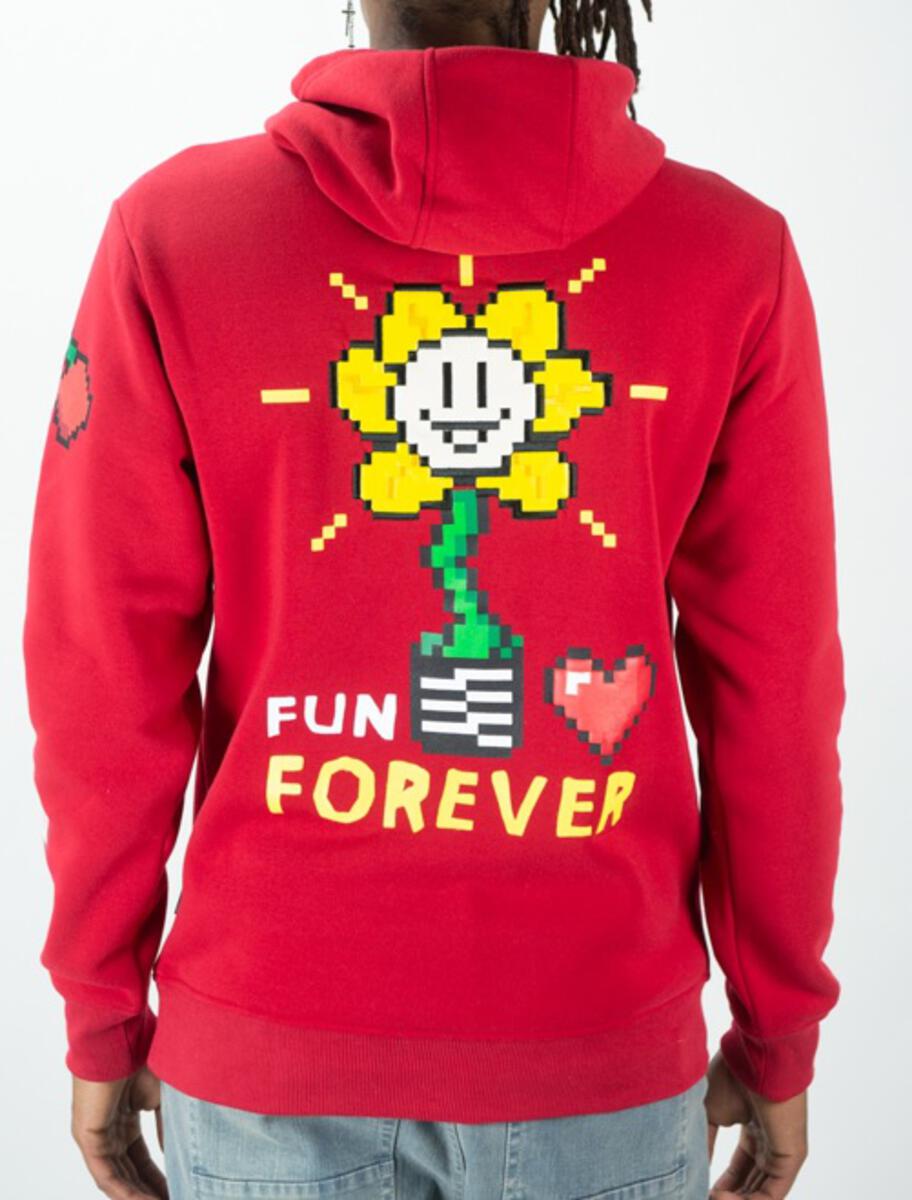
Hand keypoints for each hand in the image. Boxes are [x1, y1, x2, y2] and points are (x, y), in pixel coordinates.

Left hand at [71, 1065, 167, 1198]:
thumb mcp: (164, 1095)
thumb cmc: (144, 1053)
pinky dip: (123, 1191)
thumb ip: (168, 1126)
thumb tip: (178, 1152)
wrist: (123, 1034)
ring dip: (138, 1196)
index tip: (178, 1189)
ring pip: (117, 1177)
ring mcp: (96, 1135)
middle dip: (149, 1191)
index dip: (158, 1177)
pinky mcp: (88, 1136)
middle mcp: (108, 1130)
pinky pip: (105, 1173)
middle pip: (129, 1172)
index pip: (140, 1159)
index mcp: (124, 1118)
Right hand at [704, 1050, 807, 1197]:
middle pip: (753, 1184)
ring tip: (712, 1199)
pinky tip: (721, 1197)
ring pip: (763, 1192)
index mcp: (754, 1129)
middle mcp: (770, 1142)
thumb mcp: (709, 1112)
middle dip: (729, 1195)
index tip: (700, 1190)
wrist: (754, 1054)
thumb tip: (694, 1164)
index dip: (723, 1184)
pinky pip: (773, 1192)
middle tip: (705, 1197)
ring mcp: (782, 1150)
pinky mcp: (791, 1156)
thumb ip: (705, 1140)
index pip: (742, 1169)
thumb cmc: (732, 1073)